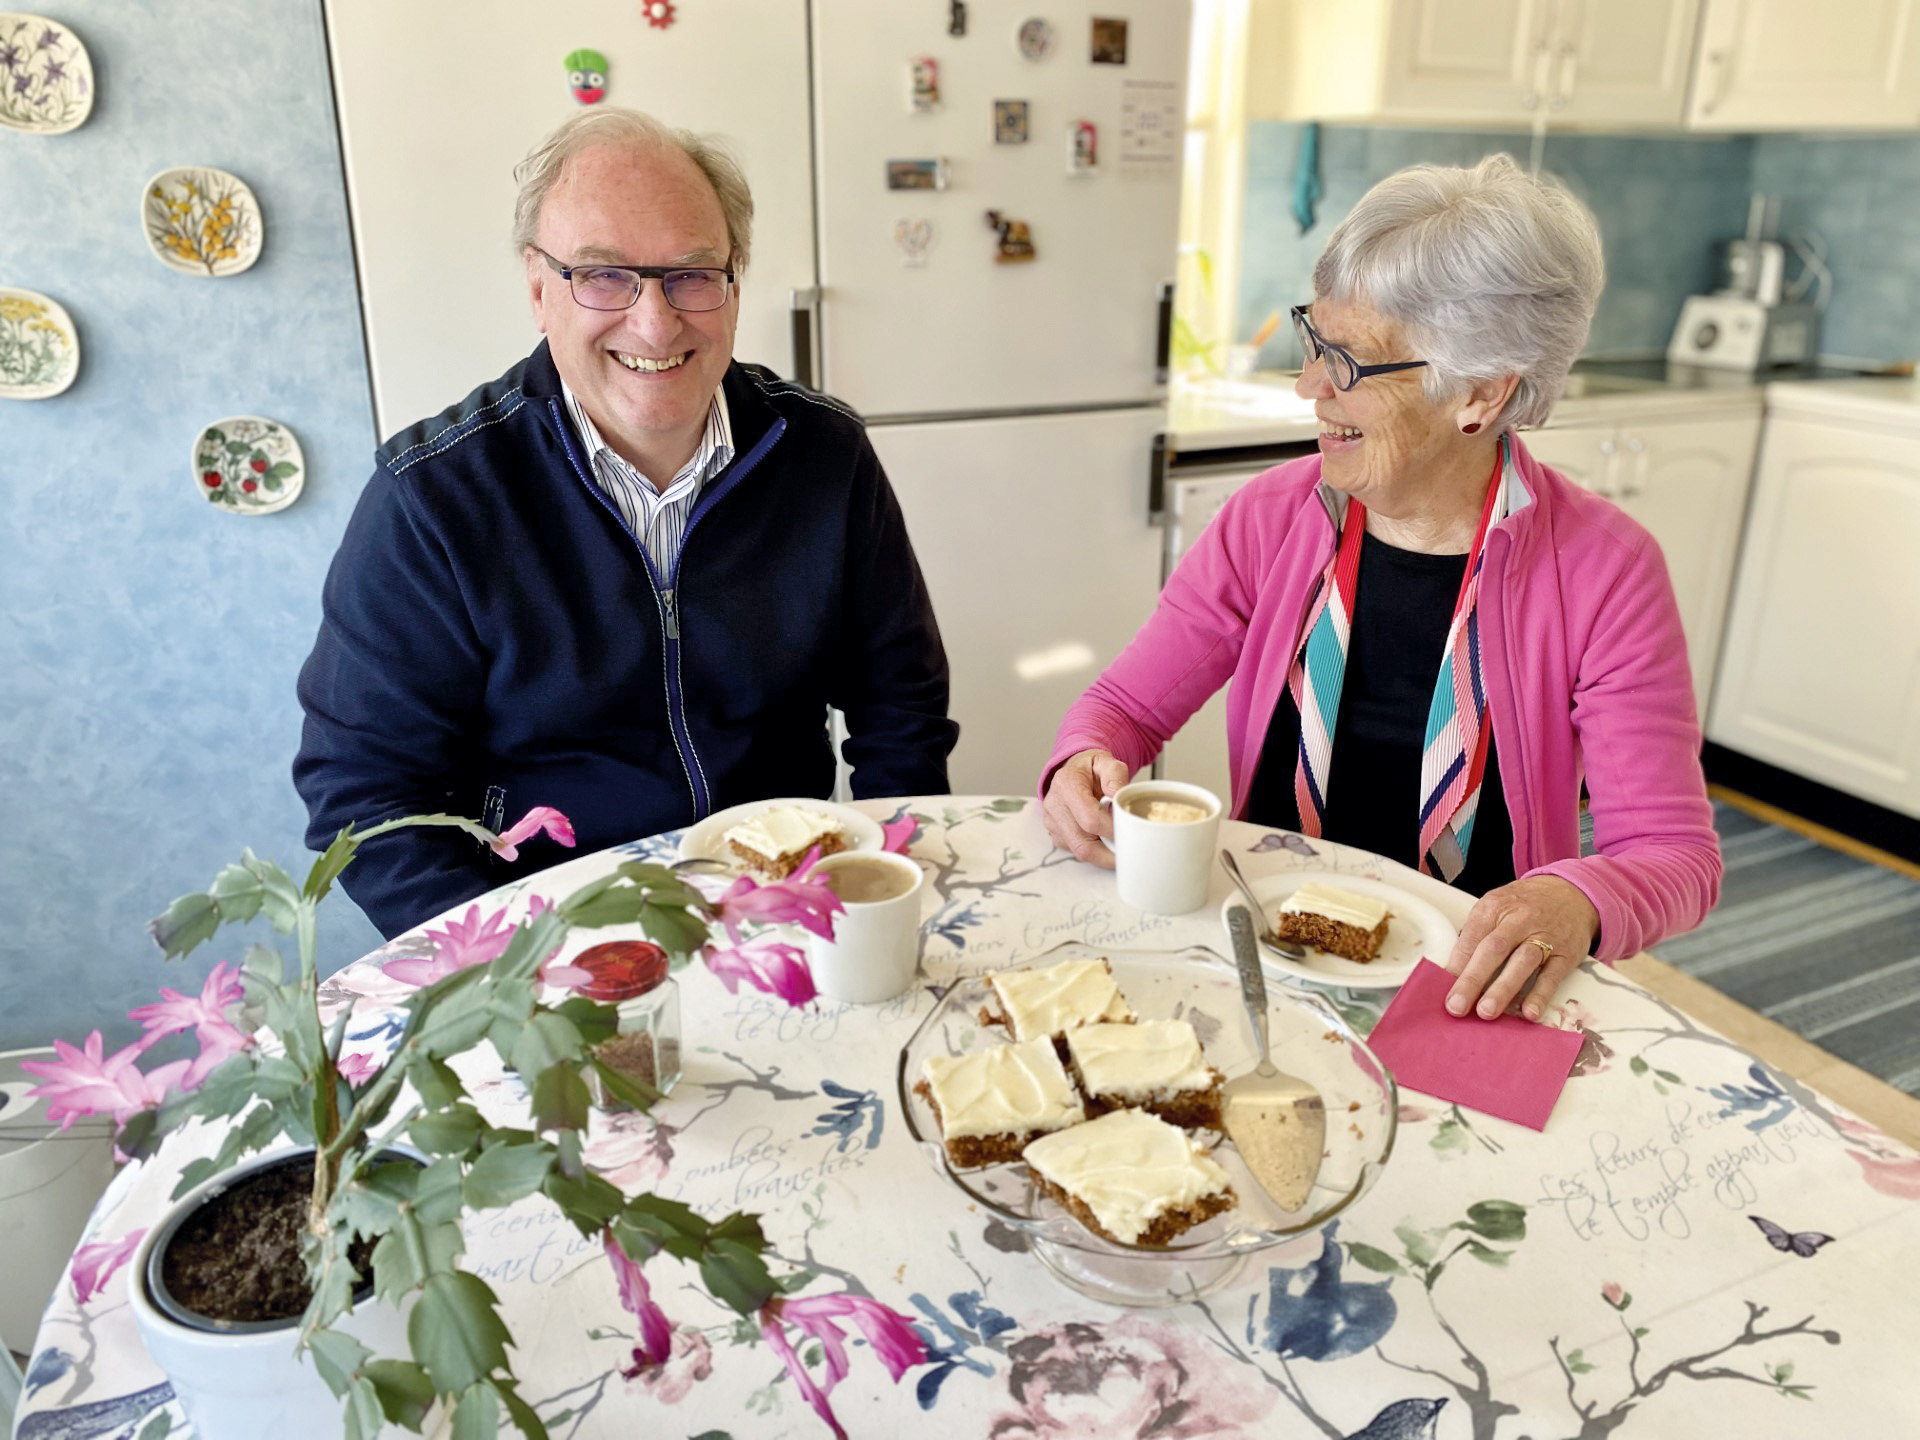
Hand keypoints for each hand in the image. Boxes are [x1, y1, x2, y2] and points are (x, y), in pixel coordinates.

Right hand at [1041, 749, 1131, 868]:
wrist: (1074, 771)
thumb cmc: (1091, 769)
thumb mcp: (1107, 762)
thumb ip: (1116, 775)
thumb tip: (1118, 796)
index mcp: (1066, 784)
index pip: (1090, 819)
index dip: (1112, 831)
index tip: (1131, 833)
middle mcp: (1054, 805)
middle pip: (1083, 843)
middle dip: (1110, 852)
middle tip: (1130, 850)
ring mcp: (1052, 823)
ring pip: (1080, 851)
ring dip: (1103, 854)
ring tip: (1120, 845)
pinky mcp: (1055, 835)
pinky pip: (1076, 851)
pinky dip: (1095, 852)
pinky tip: (1104, 841)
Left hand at [1443, 875, 1599, 1022]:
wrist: (1571, 892)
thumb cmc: (1524, 906)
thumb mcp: (1496, 908)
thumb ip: (1477, 935)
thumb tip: (1453, 972)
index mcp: (1494, 908)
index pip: (1471, 937)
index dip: (1456, 964)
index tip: (1441, 987)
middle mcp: (1519, 920)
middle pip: (1493, 950)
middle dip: (1473, 980)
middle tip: (1457, 1006)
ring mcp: (1544, 937)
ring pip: (1522, 962)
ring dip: (1503, 989)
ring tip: (1486, 1012)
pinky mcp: (1566, 954)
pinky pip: (1552, 975)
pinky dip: (1540, 995)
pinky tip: (1529, 1012)